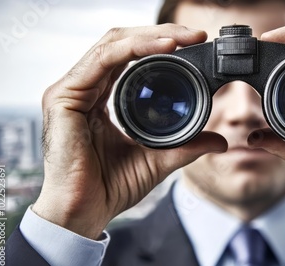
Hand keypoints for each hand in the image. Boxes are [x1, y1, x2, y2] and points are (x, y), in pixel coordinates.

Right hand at [34, 24, 226, 238]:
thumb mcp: (159, 159)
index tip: (196, 46)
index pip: (130, 58)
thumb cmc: (111, 187)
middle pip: (123, 44)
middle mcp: (85, 88)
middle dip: (162, 35)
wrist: (84, 213)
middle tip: (195, 35)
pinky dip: (134, 49)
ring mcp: (72, 90)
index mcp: (101, 98)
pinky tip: (164, 48)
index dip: (161, 46)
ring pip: (113, 44)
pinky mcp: (63, 96)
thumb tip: (220, 140)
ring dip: (152, 36)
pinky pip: (102, 60)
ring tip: (185, 38)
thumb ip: (187, 146)